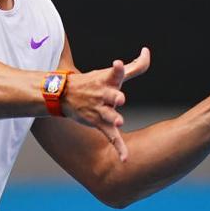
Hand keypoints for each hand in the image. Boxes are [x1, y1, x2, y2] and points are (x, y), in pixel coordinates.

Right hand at [62, 47, 150, 161]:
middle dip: (115, 97)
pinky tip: (125, 159)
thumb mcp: (110, 73)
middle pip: (112, 95)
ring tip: (118, 122)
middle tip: (119, 99)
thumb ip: (134, 65)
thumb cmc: (93, 82)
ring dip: (112, 118)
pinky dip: (119, 148)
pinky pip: (111, 137)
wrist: (63, 95)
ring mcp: (101, 109)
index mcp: (107, 80)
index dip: (118, 68)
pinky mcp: (99, 123)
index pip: (115, 72)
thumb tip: (147, 51)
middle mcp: (103, 94)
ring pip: (108, 115)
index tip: (118, 63)